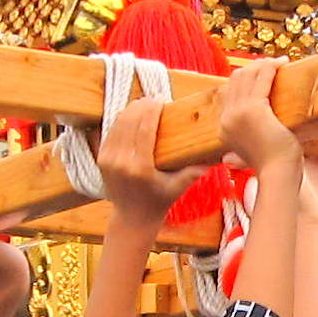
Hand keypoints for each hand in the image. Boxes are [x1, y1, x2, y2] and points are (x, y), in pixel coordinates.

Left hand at [98, 95, 206, 216]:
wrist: (132, 217)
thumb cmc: (159, 201)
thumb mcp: (178, 187)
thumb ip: (194, 171)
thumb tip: (216, 154)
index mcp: (140, 168)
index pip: (144, 128)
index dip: (151, 110)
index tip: (161, 100)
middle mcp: (121, 162)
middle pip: (130, 121)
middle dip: (142, 106)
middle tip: (154, 99)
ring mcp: (108, 159)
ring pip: (118, 123)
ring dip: (131, 110)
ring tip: (144, 104)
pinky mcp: (102, 158)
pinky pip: (111, 131)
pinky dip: (122, 120)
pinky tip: (132, 115)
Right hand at [219, 60, 299, 172]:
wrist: (278, 175)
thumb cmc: (273, 166)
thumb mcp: (254, 151)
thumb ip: (248, 141)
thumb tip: (248, 140)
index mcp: (225, 127)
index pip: (230, 92)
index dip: (246, 79)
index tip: (262, 73)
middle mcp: (227, 118)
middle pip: (236, 79)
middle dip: (254, 68)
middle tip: (272, 64)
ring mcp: (238, 113)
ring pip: (247, 75)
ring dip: (264, 64)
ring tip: (279, 62)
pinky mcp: (254, 109)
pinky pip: (262, 78)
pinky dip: (271, 68)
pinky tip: (282, 64)